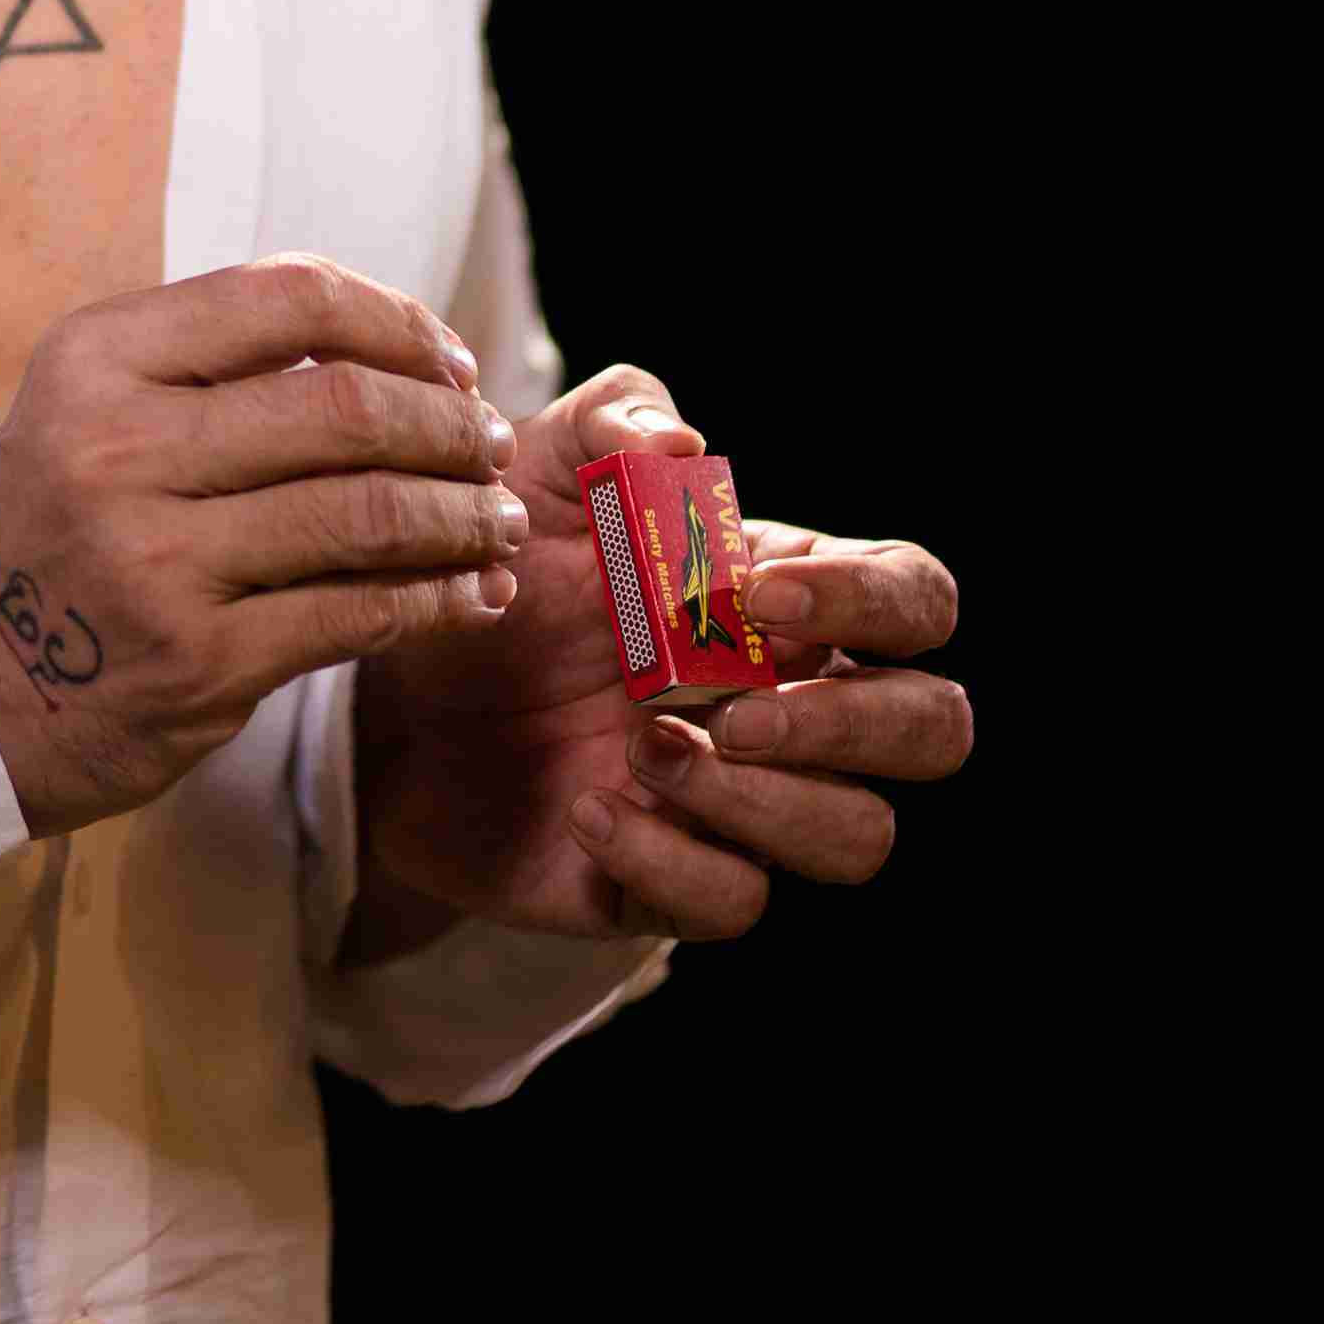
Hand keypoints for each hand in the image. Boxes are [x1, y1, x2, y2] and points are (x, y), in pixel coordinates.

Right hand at [0, 254, 530, 838]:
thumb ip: (216, 362)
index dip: (397, 321)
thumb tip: (396, 344)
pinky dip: (437, 599)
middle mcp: (119, 446)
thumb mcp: (95, 406)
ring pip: (364, 511)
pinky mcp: (198, 658)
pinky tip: (473, 593)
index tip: (450, 360)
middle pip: (342, 406)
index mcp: (99, 358)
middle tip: (489, 444)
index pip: (288, 297)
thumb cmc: (60, 527)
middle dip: (447, 423)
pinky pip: (356, 612)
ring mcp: (157, 557)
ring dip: (459, 514)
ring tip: (496, 519)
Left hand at [352, 373, 967, 945]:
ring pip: (856, 837)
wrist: (391, 695)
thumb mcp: (538, 471)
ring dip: (765, 801)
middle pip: (933, 729)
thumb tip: (685, 448)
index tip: (757, 591)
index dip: (870, 599)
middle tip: (734, 710)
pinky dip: (668, 861)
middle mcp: (791, 703)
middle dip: (854, 722)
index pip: (914, 598)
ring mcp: (743, 803)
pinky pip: (735, 903)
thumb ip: (614, 419)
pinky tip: (590, 809)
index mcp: (789, 598)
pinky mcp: (674, 885)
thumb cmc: (497, 573)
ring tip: (645, 751)